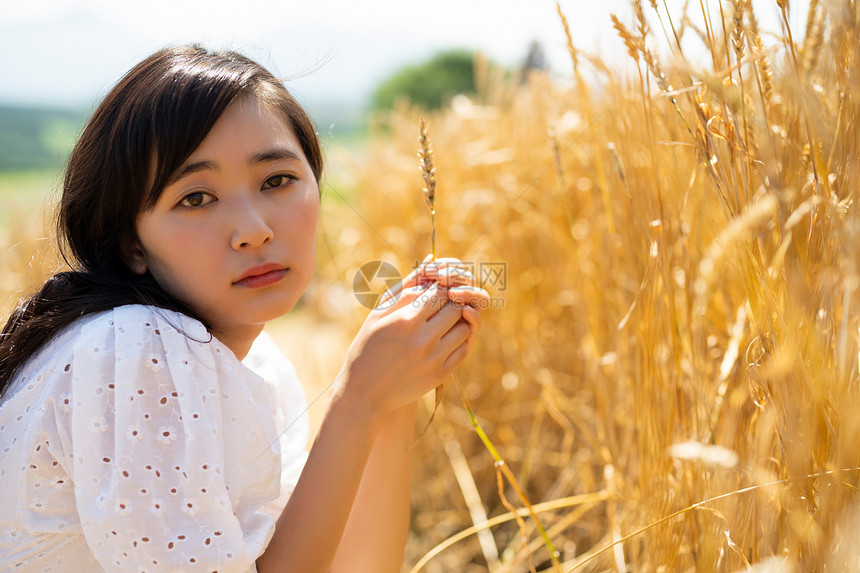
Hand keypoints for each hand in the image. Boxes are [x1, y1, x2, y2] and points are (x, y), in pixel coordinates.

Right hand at [334, 257, 488, 425]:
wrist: (365, 392)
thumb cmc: (368, 347)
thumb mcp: (379, 313)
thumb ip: (405, 287)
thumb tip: (431, 262)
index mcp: (405, 321)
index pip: (439, 292)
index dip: (442, 286)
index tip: (436, 287)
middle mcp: (423, 340)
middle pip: (455, 308)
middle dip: (452, 300)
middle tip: (443, 301)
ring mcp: (434, 359)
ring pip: (464, 328)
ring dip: (459, 319)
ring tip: (444, 318)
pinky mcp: (441, 374)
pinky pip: (463, 348)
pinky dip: (460, 338)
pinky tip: (446, 336)